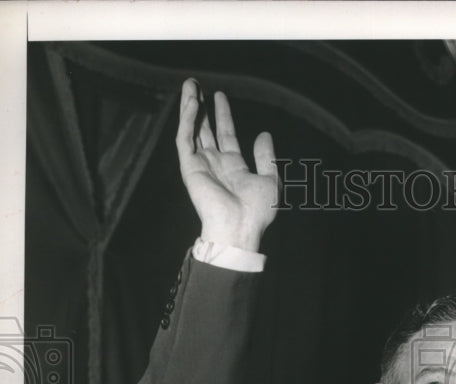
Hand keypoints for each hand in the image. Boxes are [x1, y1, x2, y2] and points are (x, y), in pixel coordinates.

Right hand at [176, 78, 278, 252]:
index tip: (220, 97)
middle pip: (205, 130)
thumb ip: (267, 157)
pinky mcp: (189, 167)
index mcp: (233, 167)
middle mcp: (215, 164)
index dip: (223, 116)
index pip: (225, 135)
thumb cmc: (256, 212)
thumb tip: (264, 134)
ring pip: (192, 130)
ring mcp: (201, 165)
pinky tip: (192, 102)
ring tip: (190, 85)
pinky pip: (184, 138)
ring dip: (189, 108)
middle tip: (197, 85)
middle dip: (202, 108)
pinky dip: (187, 119)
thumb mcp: (271, 180)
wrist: (239, 227)